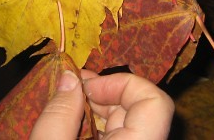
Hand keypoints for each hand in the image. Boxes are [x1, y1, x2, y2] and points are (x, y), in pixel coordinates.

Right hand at [30, 70, 173, 138]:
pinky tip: (70, 125)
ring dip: (95, 108)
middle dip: (101, 91)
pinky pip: (118, 136)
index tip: (87, 86)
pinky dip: (95, 126)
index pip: (154, 101)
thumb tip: (69, 77)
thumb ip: (59, 114)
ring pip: (126, 122)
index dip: (122, 84)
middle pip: (137, 108)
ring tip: (64, 105)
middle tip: (67, 87)